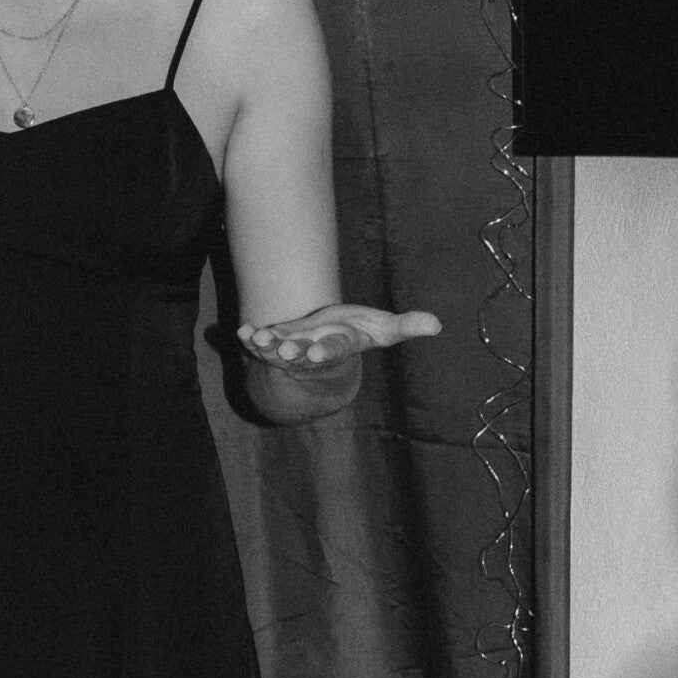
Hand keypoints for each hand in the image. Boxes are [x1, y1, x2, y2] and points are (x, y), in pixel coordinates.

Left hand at [238, 302, 441, 369]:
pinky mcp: (276, 341)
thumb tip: (437, 324)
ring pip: (275, 351)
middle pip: (301, 354)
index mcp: (339, 346)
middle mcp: (313, 350)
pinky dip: (248, 338)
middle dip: (291, 353)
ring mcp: (292, 348)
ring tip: (255, 338)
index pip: (333, 350)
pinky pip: (259, 342)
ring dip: (265, 346)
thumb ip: (406, 326)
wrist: (328, 341)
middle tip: (286, 352)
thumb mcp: (382, 327)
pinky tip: (240, 331)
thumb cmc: (358, 330)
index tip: (315, 352)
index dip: (324, 350)